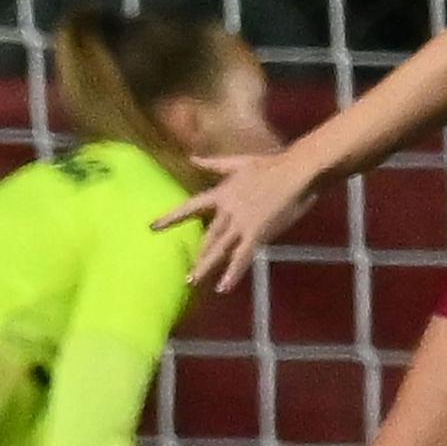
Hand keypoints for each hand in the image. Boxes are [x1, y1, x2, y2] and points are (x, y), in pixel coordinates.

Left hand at [158, 148, 311, 293]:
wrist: (294, 171)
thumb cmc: (269, 165)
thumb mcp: (237, 162)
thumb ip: (212, 163)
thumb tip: (191, 158)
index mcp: (221, 193)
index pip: (190, 207)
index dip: (171, 218)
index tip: (152, 227)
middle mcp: (227, 210)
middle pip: (207, 235)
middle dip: (196, 254)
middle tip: (182, 273)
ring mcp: (241, 223)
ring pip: (219, 248)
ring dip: (205, 266)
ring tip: (191, 282)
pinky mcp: (257, 233)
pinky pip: (242, 256)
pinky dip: (233, 273)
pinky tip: (223, 288)